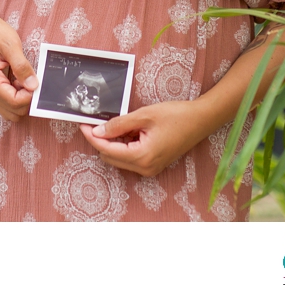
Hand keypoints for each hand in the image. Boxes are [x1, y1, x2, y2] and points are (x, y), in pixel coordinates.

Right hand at [0, 10, 37, 121]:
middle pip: (13, 112)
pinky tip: (18, 78)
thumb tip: (34, 86)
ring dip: (21, 98)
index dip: (29, 95)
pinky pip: (6, 102)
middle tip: (30, 78)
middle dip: (26, 99)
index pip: (14, 102)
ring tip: (24, 78)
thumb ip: (22, 67)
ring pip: (10, 110)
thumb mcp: (12, 45)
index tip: (35, 80)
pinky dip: (16, 95)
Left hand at [80, 102, 212, 176]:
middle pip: (111, 157)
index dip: (93, 137)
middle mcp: (144, 168)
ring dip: (115, 143)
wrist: (201, 119)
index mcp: (141, 157)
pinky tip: (131, 130)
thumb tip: (98, 131)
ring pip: (120, 158)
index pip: (107, 150)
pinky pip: (131, 158)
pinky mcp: (154, 165)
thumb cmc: (176, 115)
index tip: (82, 125)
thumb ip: (119, 124)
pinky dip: (125, 145)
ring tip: (120, 123)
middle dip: (102, 140)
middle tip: (98, 121)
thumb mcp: (145, 115)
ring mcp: (150, 169)